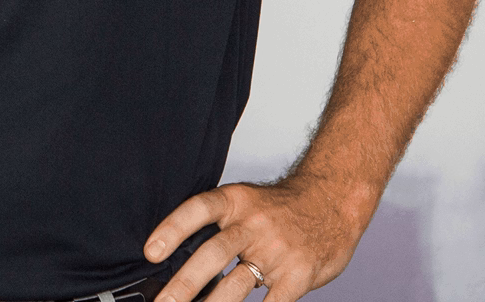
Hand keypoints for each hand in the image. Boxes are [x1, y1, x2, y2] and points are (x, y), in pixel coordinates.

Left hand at [142, 177, 368, 301]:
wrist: (334, 200)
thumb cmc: (280, 209)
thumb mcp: (247, 203)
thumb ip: (220, 227)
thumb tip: (178, 260)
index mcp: (236, 201)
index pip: (198, 210)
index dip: (172, 229)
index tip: (150, 253)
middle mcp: (254, 224)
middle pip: (213, 253)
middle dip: (183, 284)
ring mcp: (277, 250)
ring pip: (237, 283)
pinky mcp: (298, 274)